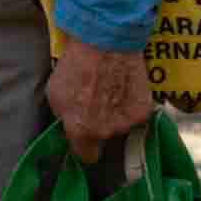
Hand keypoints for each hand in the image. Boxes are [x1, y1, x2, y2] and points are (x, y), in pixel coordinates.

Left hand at [46, 33, 151, 164]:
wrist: (106, 44)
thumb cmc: (75, 67)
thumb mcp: (55, 94)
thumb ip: (64, 117)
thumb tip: (70, 125)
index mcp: (81, 131)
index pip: (86, 156)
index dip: (84, 147)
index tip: (83, 138)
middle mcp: (106, 132)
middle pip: (104, 138)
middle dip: (99, 126)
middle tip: (95, 104)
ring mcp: (127, 122)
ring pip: (121, 127)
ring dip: (116, 115)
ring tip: (110, 91)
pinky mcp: (144, 111)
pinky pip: (135, 116)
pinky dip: (130, 106)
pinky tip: (124, 89)